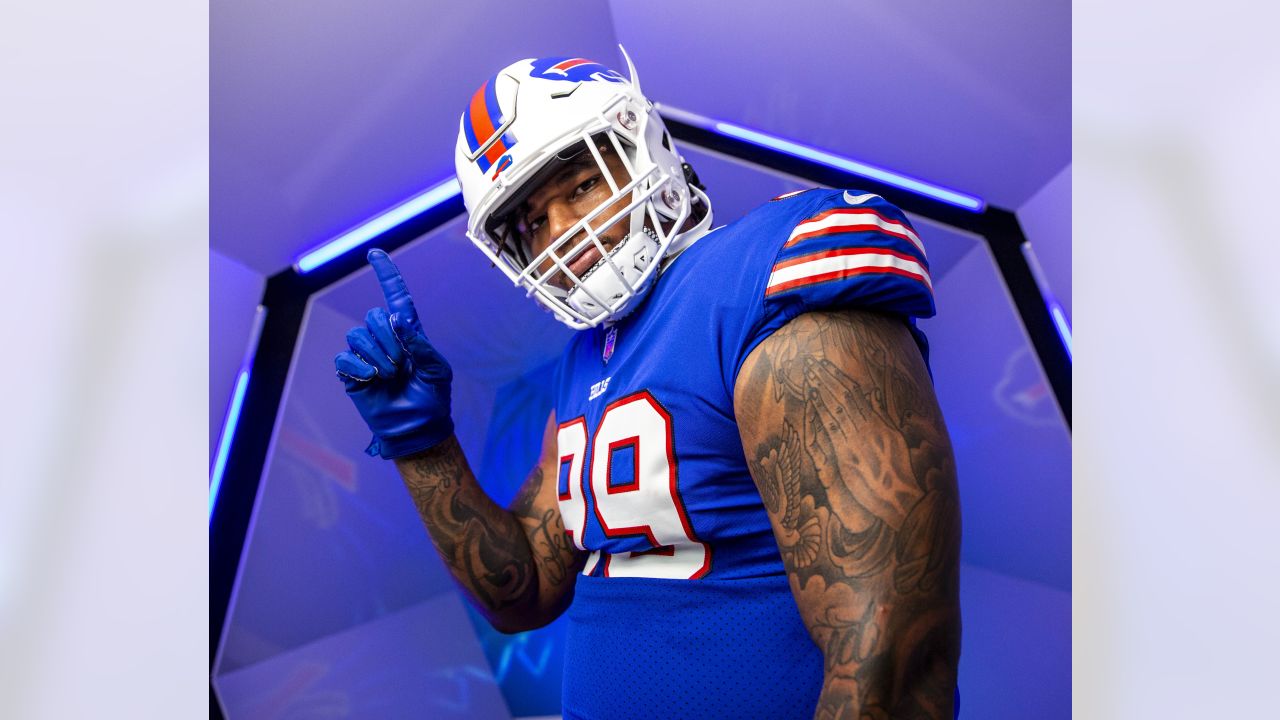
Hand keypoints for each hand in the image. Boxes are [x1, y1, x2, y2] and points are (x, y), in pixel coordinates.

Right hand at [335, 249, 454, 457]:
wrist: (417, 428)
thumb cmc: (431, 398)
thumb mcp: (436, 369)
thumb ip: (420, 343)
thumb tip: (398, 320)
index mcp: (408, 333)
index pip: (395, 296)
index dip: (386, 274)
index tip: (374, 252)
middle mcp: (385, 339)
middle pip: (374, 316)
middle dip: (389, 340)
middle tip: (401, 365)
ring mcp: (366, 355)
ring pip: (357, 335)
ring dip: (377, 355)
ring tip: (389, 375)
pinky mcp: (351, 372)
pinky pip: (345, 357)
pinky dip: (360, 368)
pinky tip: (372, 381)